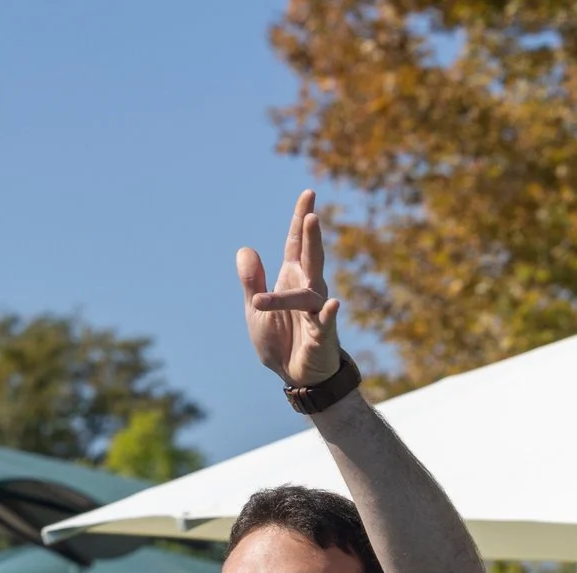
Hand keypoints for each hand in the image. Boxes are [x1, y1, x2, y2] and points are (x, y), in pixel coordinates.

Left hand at [239, 189, 344, 387]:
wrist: (295, 375)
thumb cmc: (280, 339)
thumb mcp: (256, 310)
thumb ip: (252, 281)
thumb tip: (244, 249)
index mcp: (292, 279)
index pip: (296, 244)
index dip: (301, 220)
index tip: (308, 194)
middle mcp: (308, 289)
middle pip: (310, 257)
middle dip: (311, 235)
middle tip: (312, 214)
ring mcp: (317, 310)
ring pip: (312, 287)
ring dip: (312, 263)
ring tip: (312, 235)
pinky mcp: (322, 334)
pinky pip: (325, 321)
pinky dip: (328, 313)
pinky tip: (332, 304)